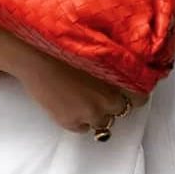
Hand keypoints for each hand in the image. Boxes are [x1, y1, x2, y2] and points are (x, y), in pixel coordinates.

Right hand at [0, 27, 147, 132]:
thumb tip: (122, 75)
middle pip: (122, 111)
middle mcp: (108, 98)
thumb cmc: (61, 45)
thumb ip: (114, 67)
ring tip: (80, 96)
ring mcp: (91, 112)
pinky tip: (67, 102)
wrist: (33, 54)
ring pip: (103, 122)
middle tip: (98, 92)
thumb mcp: (96, 51)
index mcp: (118, 78)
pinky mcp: (72, 122)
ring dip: (96, 113)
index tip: (129, 92)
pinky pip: (82, 128)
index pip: (140, 97)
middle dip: (113, 103)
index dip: (133, 94)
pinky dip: (78, 119)